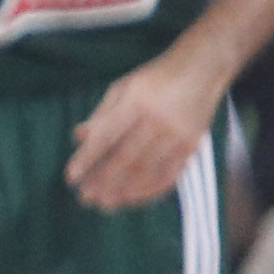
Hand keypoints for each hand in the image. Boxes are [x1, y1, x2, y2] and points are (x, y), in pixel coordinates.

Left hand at [66, 50, 223, 211]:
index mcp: (135, 103)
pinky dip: (149, 190)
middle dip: (103, 181)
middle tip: (85, 198)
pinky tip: (132, 199)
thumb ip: (101, 114)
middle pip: (126, 158)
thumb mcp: (123, 87)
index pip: (106, 136)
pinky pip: (169, 175)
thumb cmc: (155, 79)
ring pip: (147, 170)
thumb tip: (78, 137)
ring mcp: (177, 135)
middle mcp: (157, 121)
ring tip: (104, 204)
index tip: (71, 177)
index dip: (87, 158)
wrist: (202, 69)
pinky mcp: (191, 146)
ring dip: (124, 191)